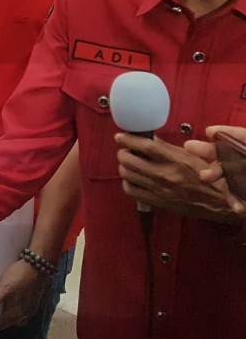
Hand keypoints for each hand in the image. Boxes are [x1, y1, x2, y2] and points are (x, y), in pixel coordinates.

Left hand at [0, 259, 48, 329]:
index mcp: (15, 313)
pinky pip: (22, 314)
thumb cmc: (20, 275)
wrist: (38, 266)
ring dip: (6, 317)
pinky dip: (14, 313)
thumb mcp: (4, 286)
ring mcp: (30, 310)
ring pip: (15, 319)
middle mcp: (24, 315)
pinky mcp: (34, 303)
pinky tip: (11, 305)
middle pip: (6, 323)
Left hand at [116, 133, 245, 223]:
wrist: (218, 202)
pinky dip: (127, 182)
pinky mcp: (156, 201)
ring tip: (128, 164)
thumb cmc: (207, 177)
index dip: (129, 139)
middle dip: (123, 153)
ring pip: (127, 174)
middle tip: (125, 151)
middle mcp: (165, 174)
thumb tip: (151, 138)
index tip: (120, 136)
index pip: (146, 146)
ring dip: (123, 167)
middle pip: (129, 160)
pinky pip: (130, 190)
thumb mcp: (192, 157)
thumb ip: (170, 148)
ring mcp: (159, 189)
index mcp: (176, 160)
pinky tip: (133, 178)